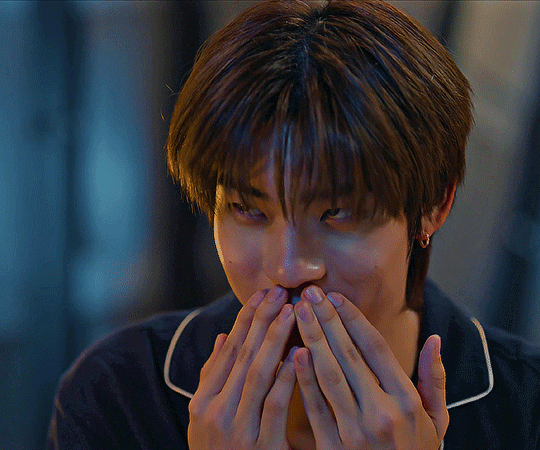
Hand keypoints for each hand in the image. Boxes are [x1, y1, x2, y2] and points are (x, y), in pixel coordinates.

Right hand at [188, 286, 296, 449]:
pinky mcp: (259, 446)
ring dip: (275, 339)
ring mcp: (235, 429)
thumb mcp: (206, 418)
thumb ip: (213, 377)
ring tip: (290, 311)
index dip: (246, 319)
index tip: (262, 293)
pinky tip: (297, 354)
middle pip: (242, 354)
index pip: (228, 349)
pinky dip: (285, 378)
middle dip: (262, 319)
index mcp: (203, 400)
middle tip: (280, 291)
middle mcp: (214, 411)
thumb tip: (225, 337)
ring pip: (257, 373)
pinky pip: (274, 405)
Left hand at [293, 286, 447, 449]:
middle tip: (308, 293)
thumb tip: (435, 340)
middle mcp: (382, 412)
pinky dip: (304, 377)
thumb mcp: (436, 422)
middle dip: (326, 319)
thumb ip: (435, 380)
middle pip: (348, 353)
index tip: (335, 297)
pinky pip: (315, 406)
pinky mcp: (334, 448)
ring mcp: (356, 431)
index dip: (353, 318)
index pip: (376, 347)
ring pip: (329, 373)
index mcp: (407, 400)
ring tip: (296, 312)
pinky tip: (294, 352)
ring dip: (311, 338)